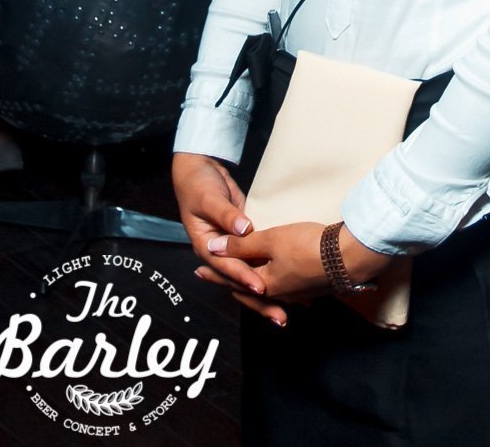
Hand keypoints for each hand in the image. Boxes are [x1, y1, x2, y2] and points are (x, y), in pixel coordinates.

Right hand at [171, 152, 287, 324]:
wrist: (198, 172)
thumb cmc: (198, 185)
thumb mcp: (208, 199)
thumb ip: (226, 215)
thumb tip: (242, 230)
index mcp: (206, 247)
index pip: (228, 267)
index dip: (244, 278)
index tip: (261, 288)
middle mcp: (220, 254)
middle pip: (240, 281)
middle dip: (260, 300)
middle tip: (281, 316)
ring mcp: (233, 249)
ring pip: (251, 274)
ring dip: (269, 293)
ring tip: (291, 309)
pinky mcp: (244, 240)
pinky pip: (258, 259)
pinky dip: (272, 270)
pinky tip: (290, 284)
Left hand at [205, 222, 396, 318]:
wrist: (348, 256)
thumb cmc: (307, 247)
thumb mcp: (270, 240)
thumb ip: (241, 245)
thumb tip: (212, 248)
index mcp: (264, 284)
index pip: (232, 278)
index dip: (215, 271)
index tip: (198, 270)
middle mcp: (279, 293)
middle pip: (247, 288)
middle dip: (229, 280)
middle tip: (211, 278)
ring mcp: (297, 291)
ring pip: (266, 288)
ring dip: (250, 283)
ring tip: (241, 280)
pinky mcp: (311, 284)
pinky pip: (283, 287)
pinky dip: (270, 282)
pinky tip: (276, 279)